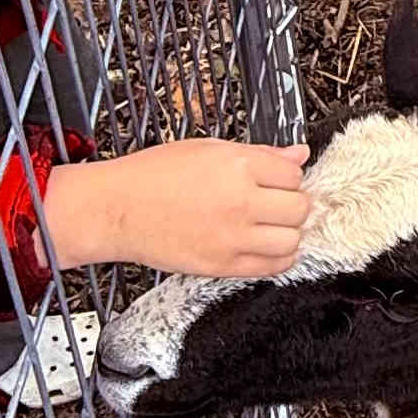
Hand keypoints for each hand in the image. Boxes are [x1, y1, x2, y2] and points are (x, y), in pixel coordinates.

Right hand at [42, 139, 309, 277]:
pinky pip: (273, 267)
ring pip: (292, 240)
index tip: (277, 179)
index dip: (287, 176)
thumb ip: (258, 154)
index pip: (294, 173)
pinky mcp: (223, 266)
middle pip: (299, 208)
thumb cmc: (154, 176)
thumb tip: (298, 154)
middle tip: (275, 202)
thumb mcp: (207, 149)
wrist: (118, 210)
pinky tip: (264, 246)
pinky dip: (278, 258)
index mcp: (237, 166)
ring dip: (287, 233)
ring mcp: (233, 237)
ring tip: (270, 226)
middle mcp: (239, 201)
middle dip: (292, 203)